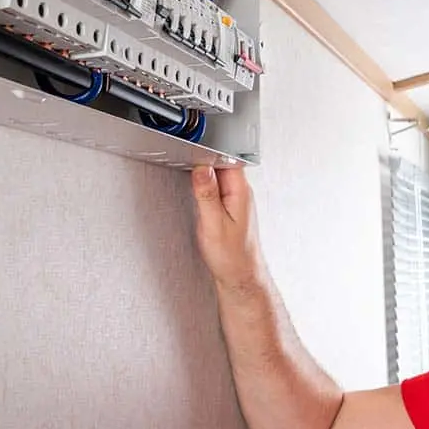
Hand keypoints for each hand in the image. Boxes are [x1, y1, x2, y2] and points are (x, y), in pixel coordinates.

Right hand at [191, 166, 263, 290]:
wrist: (240, 275)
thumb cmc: (231, 255)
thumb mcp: (213, 223)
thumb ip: (207, 194)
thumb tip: (201, 169)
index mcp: (240, 191)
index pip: (226, 159)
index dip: (208, 153)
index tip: (192, 154)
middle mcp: (242, 192)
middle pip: (223, 164)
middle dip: (205, 160)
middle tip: (187, 161)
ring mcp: (237, 199)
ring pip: (220, 175)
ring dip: (206, 173)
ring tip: (191, 173)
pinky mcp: (231, 207)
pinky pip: (219, 187)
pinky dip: (208, 185)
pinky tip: (199, 190)